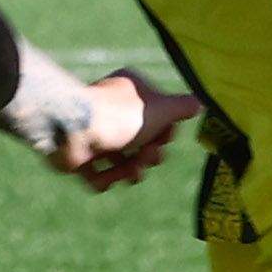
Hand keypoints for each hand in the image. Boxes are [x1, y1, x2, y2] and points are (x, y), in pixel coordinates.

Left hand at [66, 70, 197, 190]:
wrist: (70, 132)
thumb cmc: (118, 116)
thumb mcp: (160, 109)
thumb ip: (182, 107)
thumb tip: (200, 103)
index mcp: (130, 92)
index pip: (158, 115)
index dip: (165, 132)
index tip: (164, 138)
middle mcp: (112, 110)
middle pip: (142, 141)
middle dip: (147, 156)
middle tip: (145, 159)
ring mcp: (95, 133)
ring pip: (122, 160)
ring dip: (128, 171)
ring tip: (127, 175)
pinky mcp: (80, 155)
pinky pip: (99, 173)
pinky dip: (103, 179)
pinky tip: (102, 178)